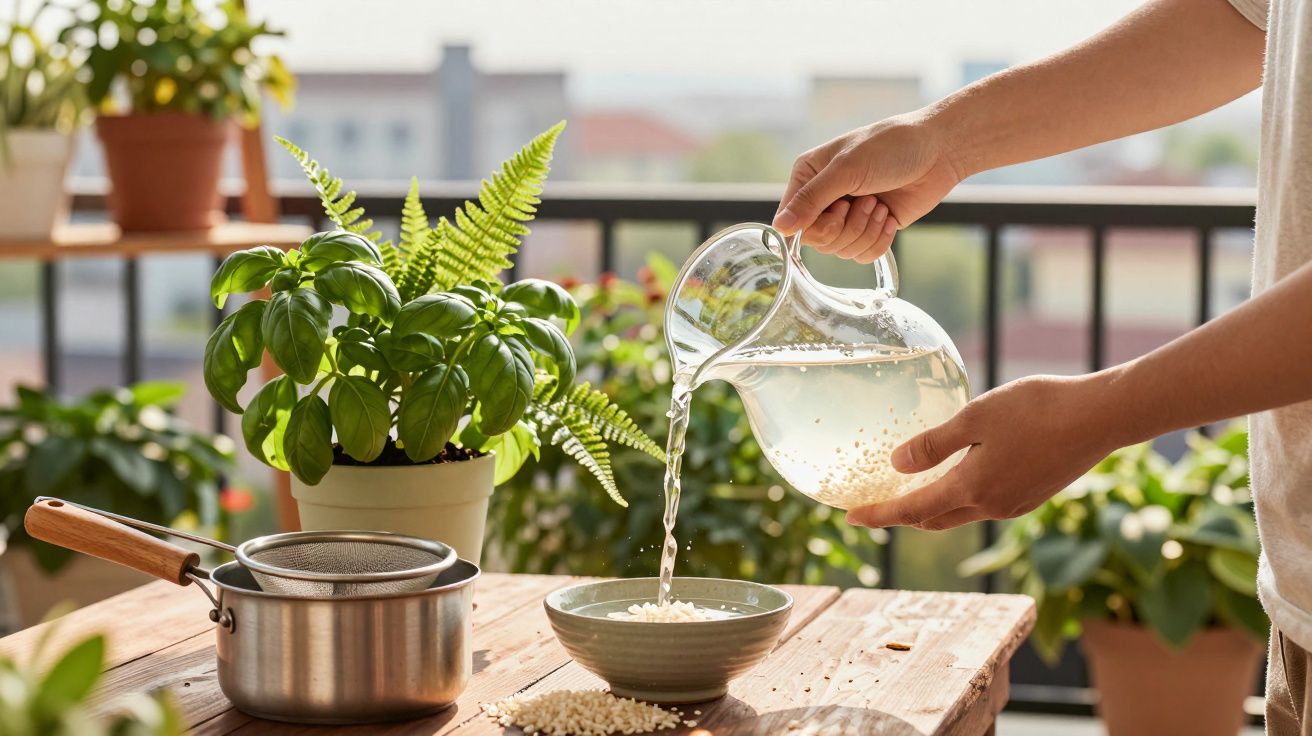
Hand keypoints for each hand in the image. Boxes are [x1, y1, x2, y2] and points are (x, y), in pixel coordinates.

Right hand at [773, 111, 962, 263]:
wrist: (938, 152)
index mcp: (809, 176)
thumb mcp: (846, 169)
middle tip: (866, 200)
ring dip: (866, 230)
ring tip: (880, 204)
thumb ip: (811, 200)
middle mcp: (824, 198)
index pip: (792, 220)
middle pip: (819, 241)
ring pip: (842, 250)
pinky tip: (889, 217)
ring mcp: (848, 216)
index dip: (815, 224)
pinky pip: (862, 255)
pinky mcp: (870, 229)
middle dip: (848, 226)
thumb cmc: (890, 148)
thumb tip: (780, 229)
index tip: (839, 207)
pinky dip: (879, 240)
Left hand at [846, 373, 1126, 530]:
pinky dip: (960, 497)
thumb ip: (934, 445)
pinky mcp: (1033, 494)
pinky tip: (958, 476)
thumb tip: (896, 465)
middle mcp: (991, 506)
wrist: (1100, 417)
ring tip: (909, 490)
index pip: (911, 510)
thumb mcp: (975, 419)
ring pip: (960, 513)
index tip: (849, 517)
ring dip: (931, 507)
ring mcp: (1015, 504)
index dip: (878, 514)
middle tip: (874, 506)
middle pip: (933, 519)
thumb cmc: (1036, 409)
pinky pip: (984, 503)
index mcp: (971, 489)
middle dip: (901, 515)